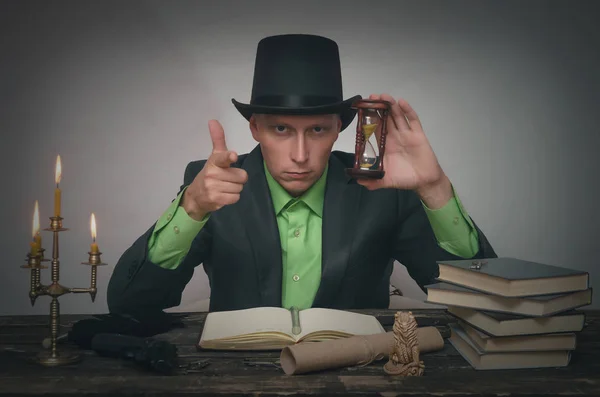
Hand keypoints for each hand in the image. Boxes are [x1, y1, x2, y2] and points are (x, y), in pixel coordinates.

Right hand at [181, 120, 247, 219]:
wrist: (196, 195)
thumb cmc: (210, 173)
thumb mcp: (214, 156)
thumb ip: (217, 139)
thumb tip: (213, 120)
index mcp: (214, 161)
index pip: (222, 157)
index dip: (228, 156)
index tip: (233, 156)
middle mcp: (212, 173)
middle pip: (242, 176)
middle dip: (238, 179)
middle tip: (227, 179)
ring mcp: (213, 187)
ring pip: (239, 188)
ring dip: (235, 188)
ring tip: (225, 187)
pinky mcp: (215, 199)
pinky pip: (235, 198)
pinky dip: (232, 198)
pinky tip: (224, 194)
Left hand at [357, 94, 452, 208]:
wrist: (424, 182)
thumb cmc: (405, 179)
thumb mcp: (386, 181)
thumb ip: (372, 181)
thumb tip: (357, 181)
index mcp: (385, 145)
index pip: (375, 129)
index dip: (369, 119)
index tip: (362, 109)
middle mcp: (395, 137)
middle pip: (385, 119)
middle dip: (379, 108)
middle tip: (371, 97)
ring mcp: (406, 134)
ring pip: (397, 116)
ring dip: (391, 105)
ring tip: (383, 96)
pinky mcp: (418, 135)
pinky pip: (413, 120)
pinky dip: (408, 111)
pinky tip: (401, 103)